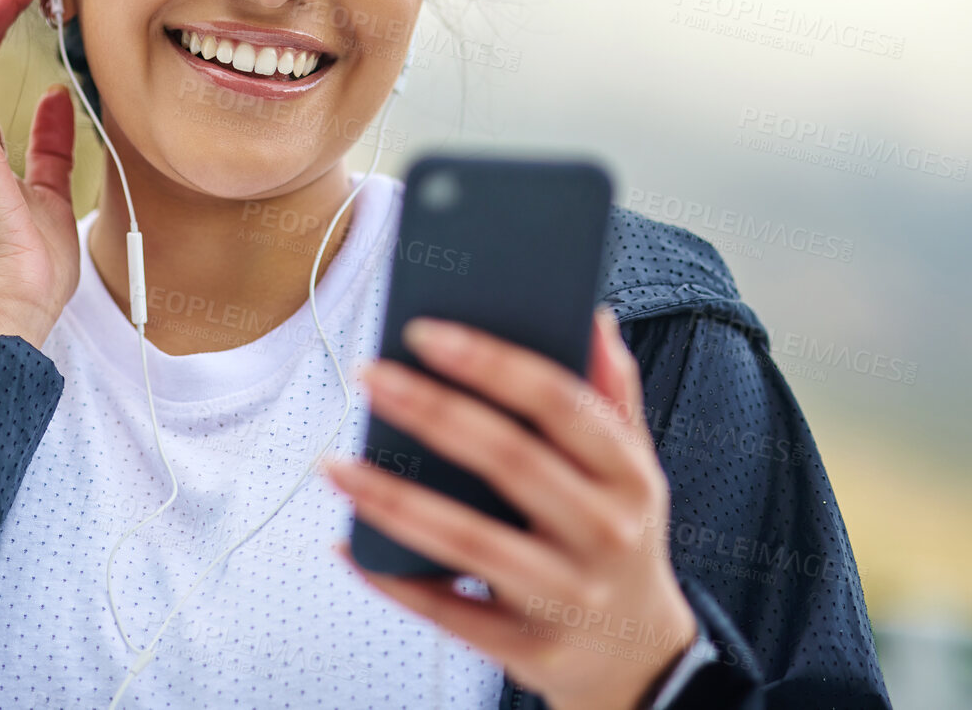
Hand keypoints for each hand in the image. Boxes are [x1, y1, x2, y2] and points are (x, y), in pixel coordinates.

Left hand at [324, 308, 696, 709]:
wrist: (639, 657)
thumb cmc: (617, 536)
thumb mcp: (634, 467)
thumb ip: (612, 391)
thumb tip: (592, 314)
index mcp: (630, 475)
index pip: (559, 402)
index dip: (490, 363)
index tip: (422, 331)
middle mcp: (606, 534)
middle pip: (510, 461)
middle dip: (431, 411)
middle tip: (368, 374)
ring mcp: (568, 596)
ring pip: (469, 541)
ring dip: (392, 499)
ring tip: (333, 463)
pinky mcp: (529, 650)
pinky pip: (447, 612)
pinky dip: (392, 580)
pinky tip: (346, 543)